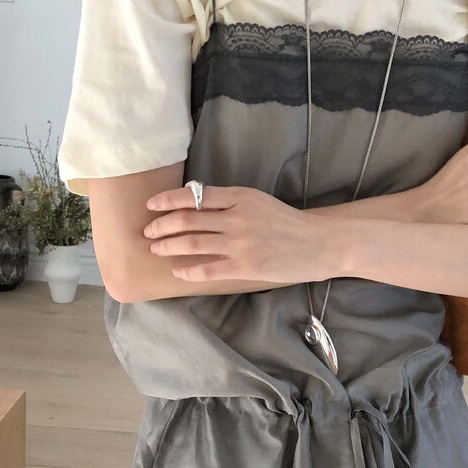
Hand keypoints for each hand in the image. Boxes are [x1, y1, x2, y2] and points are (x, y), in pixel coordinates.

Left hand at [143, 184, 335, 284]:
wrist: (319, 243)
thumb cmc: (288, 223)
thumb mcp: (259, 202)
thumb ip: (230, 202)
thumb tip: (196, 206)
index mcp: (240, 197)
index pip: (194, 196)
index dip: (168, 200)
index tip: (151, 205)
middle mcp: (237, 218)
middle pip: (187, 220)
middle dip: (161, 226)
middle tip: (147, 231)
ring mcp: (240, 243)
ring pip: (192, 243)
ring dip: (168, 246)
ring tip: (155, 249)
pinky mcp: (245, 266)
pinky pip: (208, 269)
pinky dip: (188, 270)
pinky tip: (178, 271)